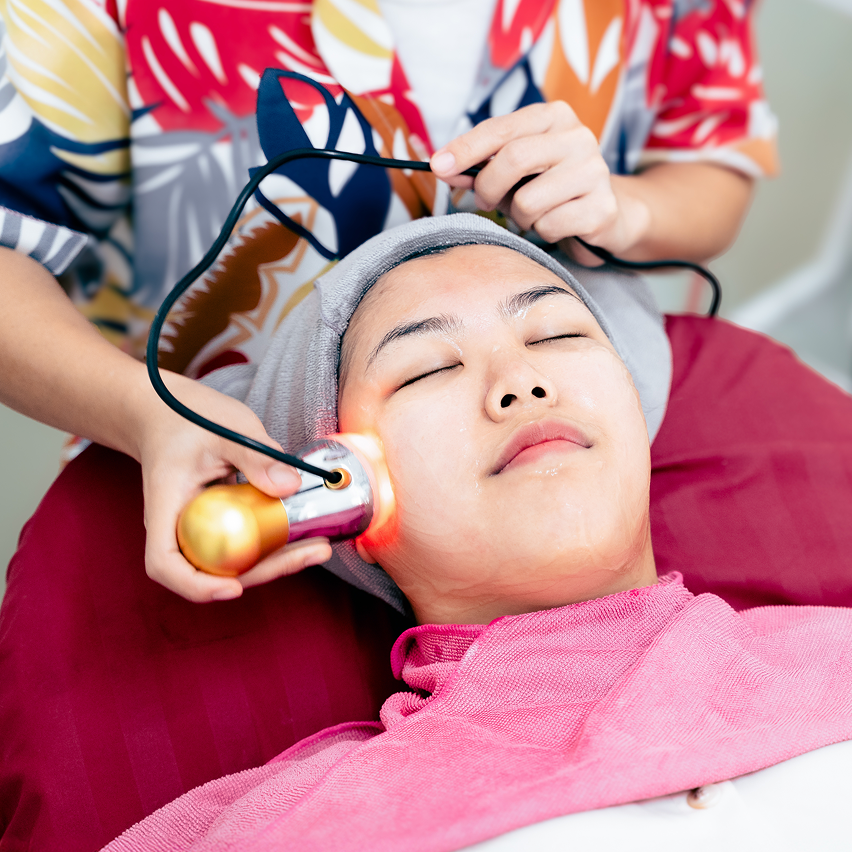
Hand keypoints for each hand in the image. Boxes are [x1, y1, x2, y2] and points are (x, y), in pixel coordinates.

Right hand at [133, 371, 331, 601]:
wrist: (164, 412)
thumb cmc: (185, 416)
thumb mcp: (224, 429)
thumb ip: (256, 457)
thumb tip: (291, 486)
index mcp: (165, 507)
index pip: (164, 563)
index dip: (196, 585)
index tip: (232, 588)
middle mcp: (177, 526)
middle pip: (212, 571)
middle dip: (265, 571)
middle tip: (313, 553)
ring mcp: (197, 526)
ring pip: (232, 560)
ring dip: (275, 560)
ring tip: (319, 547)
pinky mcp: (217, 521)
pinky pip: (242, 542)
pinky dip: (271, 542)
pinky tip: (304, 532)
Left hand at [430, 102, 647, 262]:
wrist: (606, 213)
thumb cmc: (550, 187)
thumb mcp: (516, 170)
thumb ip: (480, 166)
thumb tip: (442, 167)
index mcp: (554, 117)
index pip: (501, 129)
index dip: (465, 148)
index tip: (438, 166)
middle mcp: (578, 137)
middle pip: (513, 160)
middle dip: (488, 188)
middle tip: (484, 202)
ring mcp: (594, 172)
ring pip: (527, 201)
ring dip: (518, 217)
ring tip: (532, 214)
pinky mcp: (601, 208)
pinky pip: (548, 226)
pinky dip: (541, 232)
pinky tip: (555, 224)